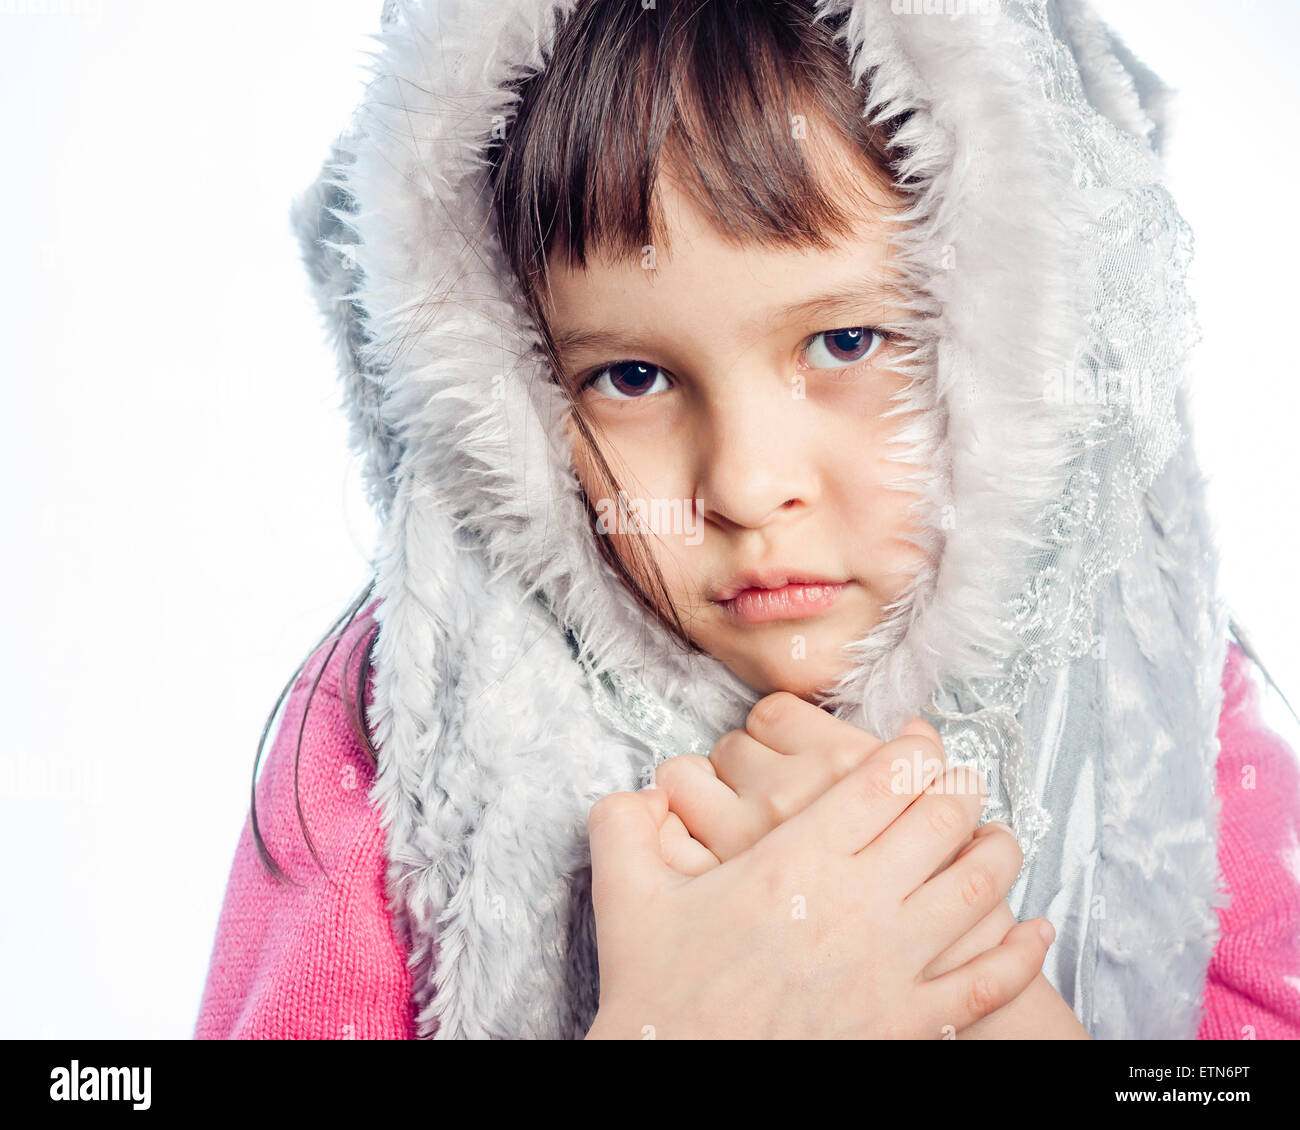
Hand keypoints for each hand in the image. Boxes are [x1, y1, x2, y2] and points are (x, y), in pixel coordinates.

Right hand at [584, 734, 1052, 1038]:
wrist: (684, 1090)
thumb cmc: (661, 1000)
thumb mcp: (627, 900)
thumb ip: (624, 827)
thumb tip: (641, 792)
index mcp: (795, 860)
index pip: (883, 778)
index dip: (913, 751)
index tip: (918, 745)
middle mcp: (855, 902)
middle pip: (939, 820)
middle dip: (958, 789)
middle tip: (959, 781)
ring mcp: (890, 966)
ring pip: (975, 888)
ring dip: (996, 852)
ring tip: (996, 836)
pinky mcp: (908, 1024)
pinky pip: (987, 980)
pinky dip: (1020, 951)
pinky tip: (1033, 929)